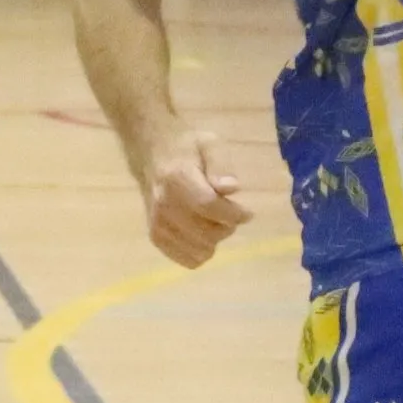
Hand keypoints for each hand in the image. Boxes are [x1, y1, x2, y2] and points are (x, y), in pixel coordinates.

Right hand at [139, 132, 255, 268]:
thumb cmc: (188, 149)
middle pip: (206, 232)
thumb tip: (230, 188)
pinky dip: (201, 251)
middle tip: (229, 213)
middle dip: (226, 226)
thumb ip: (221, 164)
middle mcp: (163, 205)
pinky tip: (202, 234)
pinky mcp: (156, 238)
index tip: (248, 213)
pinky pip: (188, 259)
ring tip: (213, 221)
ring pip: (200, 250)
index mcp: (176, 178)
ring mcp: (158, 225)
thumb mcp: (210, 143)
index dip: (233, 214)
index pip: (208, 205)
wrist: (154, 156)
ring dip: (214, 239)